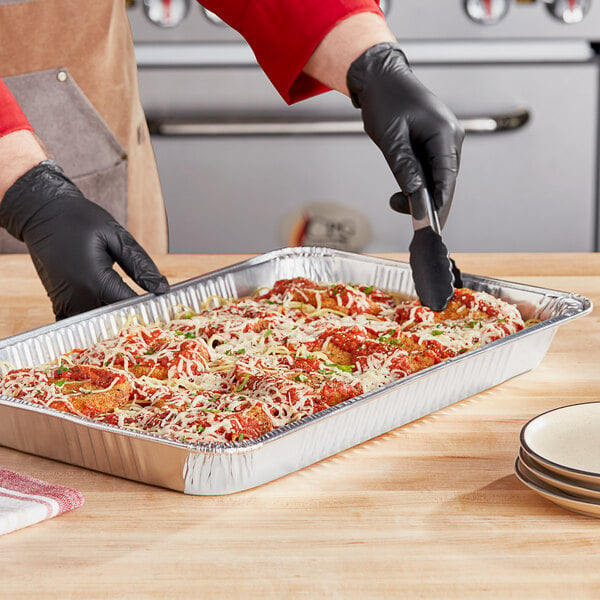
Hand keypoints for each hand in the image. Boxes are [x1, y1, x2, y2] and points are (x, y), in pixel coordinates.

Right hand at [0, 161, 168, 318]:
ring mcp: (67, 302)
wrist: (42, 214)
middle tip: (149, 307)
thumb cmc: (80, 219)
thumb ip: (139, 265)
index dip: (148, 307)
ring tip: (129, 306)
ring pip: (97, 323)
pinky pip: (79, 321)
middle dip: (132, 316)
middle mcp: (80, 297)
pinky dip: (93, 320)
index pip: (130, 307)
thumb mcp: (117, 236)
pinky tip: (106, 308)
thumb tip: (161, 288)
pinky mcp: (59, 302)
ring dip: (113, 319)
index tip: (160, 303)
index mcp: (98, 281)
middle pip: (114, 320)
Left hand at [347, 43, 463, 226]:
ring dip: (421, 194)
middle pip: (446, 181)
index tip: (431, 224)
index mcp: (444, 133)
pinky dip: (419, 183)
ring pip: (439, 178)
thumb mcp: (390, 137)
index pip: (447, 178)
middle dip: (429, 202)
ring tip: (396, 201)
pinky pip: (432, 170)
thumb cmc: (385, 100)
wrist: (382, 78)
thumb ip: (404, 167)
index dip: (439, 203)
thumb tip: (414, 194)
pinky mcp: (436, 143)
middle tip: (411, 221)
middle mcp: (450, 137)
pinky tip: (404, 191)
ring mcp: (445, 140)